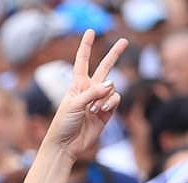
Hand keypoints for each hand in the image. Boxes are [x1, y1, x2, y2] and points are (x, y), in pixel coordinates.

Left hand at [46, 31, 128, 158]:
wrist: (66, 145)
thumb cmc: (63, 124)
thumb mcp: (74, 104)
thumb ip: (92, 92)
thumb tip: (111, 84)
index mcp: (76, 85)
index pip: (82, 61)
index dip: (86, 46)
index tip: (91, 31)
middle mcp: (89, 91)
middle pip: (104, 68)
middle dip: (114, 55)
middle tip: (124, 41)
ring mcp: (99, 101)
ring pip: (112, 87)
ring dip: (105, 95)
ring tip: (94, 108)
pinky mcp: (107, 112)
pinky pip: (115, 99)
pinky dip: (111, 102)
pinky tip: (102, 110)